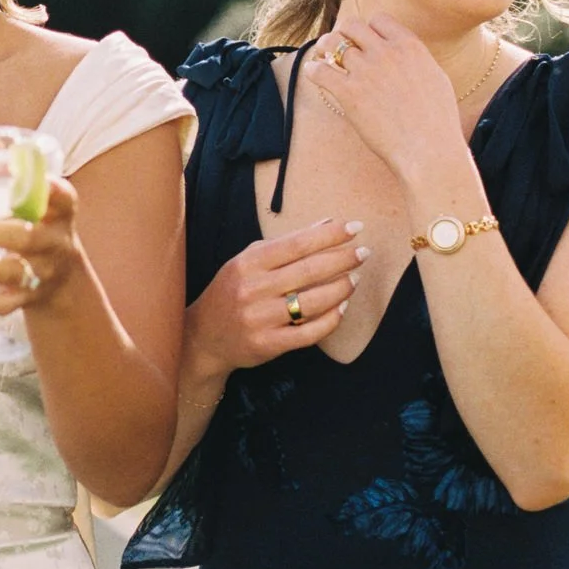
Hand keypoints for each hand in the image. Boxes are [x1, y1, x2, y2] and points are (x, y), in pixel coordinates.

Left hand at [0, 99, 83, 315]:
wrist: (59, 276)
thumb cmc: (31, 214)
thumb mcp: (21, 184)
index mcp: (60, 207)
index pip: (65, 197)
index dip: (52, 189)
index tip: (29, 175)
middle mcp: (56, 241)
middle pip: (24, 238)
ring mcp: (42, 272)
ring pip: (10, 271)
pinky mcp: (28, 298)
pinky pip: (5, 305)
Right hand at [185, 218, 362, 378]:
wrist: (204, 335)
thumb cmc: (232, 291)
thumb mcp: (248, 261)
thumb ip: (286, 244)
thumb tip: (326, 224)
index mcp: (248, 263)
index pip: (296, 244)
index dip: (329, 235)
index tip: (354, 227)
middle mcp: (253, 289)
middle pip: (309, 271)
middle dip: (342, 259)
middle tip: (364, 253)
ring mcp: (261, 319)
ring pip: (313, 302)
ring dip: (341, 289)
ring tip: (354, 279)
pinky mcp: (269, 344)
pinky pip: (309, 332)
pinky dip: (331, 319)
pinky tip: (342, 308)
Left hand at [300, 17, 470, 182]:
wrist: (428, 150)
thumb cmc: (437, 122)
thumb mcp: (436, 79)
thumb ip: (416, 61)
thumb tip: (405, 54)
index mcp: (409, 47)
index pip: (379, 19)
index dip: (369, 30)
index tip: (365, 41)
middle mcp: (386, 53)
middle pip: (352, 25)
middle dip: (344, 34)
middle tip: (339, 47)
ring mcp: (366, 71)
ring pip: (332, 44)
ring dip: (325, 49)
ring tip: (323, 58)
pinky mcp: (349, 93)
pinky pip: (319, 70)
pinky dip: (313, 70)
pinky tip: (314, 74)